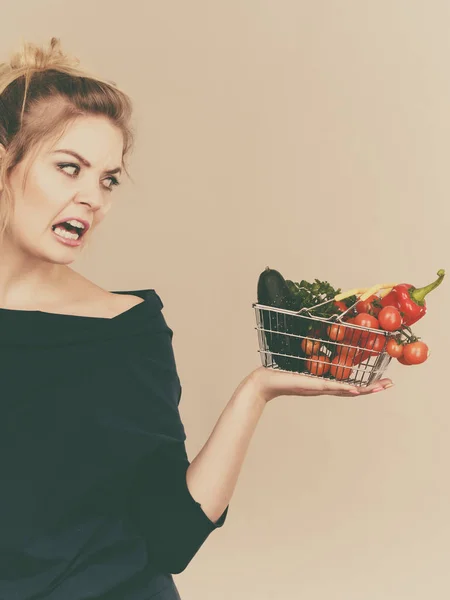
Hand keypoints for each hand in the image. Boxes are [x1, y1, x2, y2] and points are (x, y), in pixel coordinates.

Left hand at [248, 366, 393, 402]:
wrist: (264, 383)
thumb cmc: (279, 372)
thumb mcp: (297, 362)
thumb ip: (307, 356)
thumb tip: (314, 341)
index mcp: (323, 382)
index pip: (348, 383)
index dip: (365, 382)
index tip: (381, 379)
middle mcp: (324, 387)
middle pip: (353, 389)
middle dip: (372, 387)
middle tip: (389, 384)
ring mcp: (319, 387)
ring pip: (346, 390)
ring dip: (364, 389)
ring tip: (380, 387)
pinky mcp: (311, 385)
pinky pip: (331, 387)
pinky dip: (344, 388)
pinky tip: (356, 389)